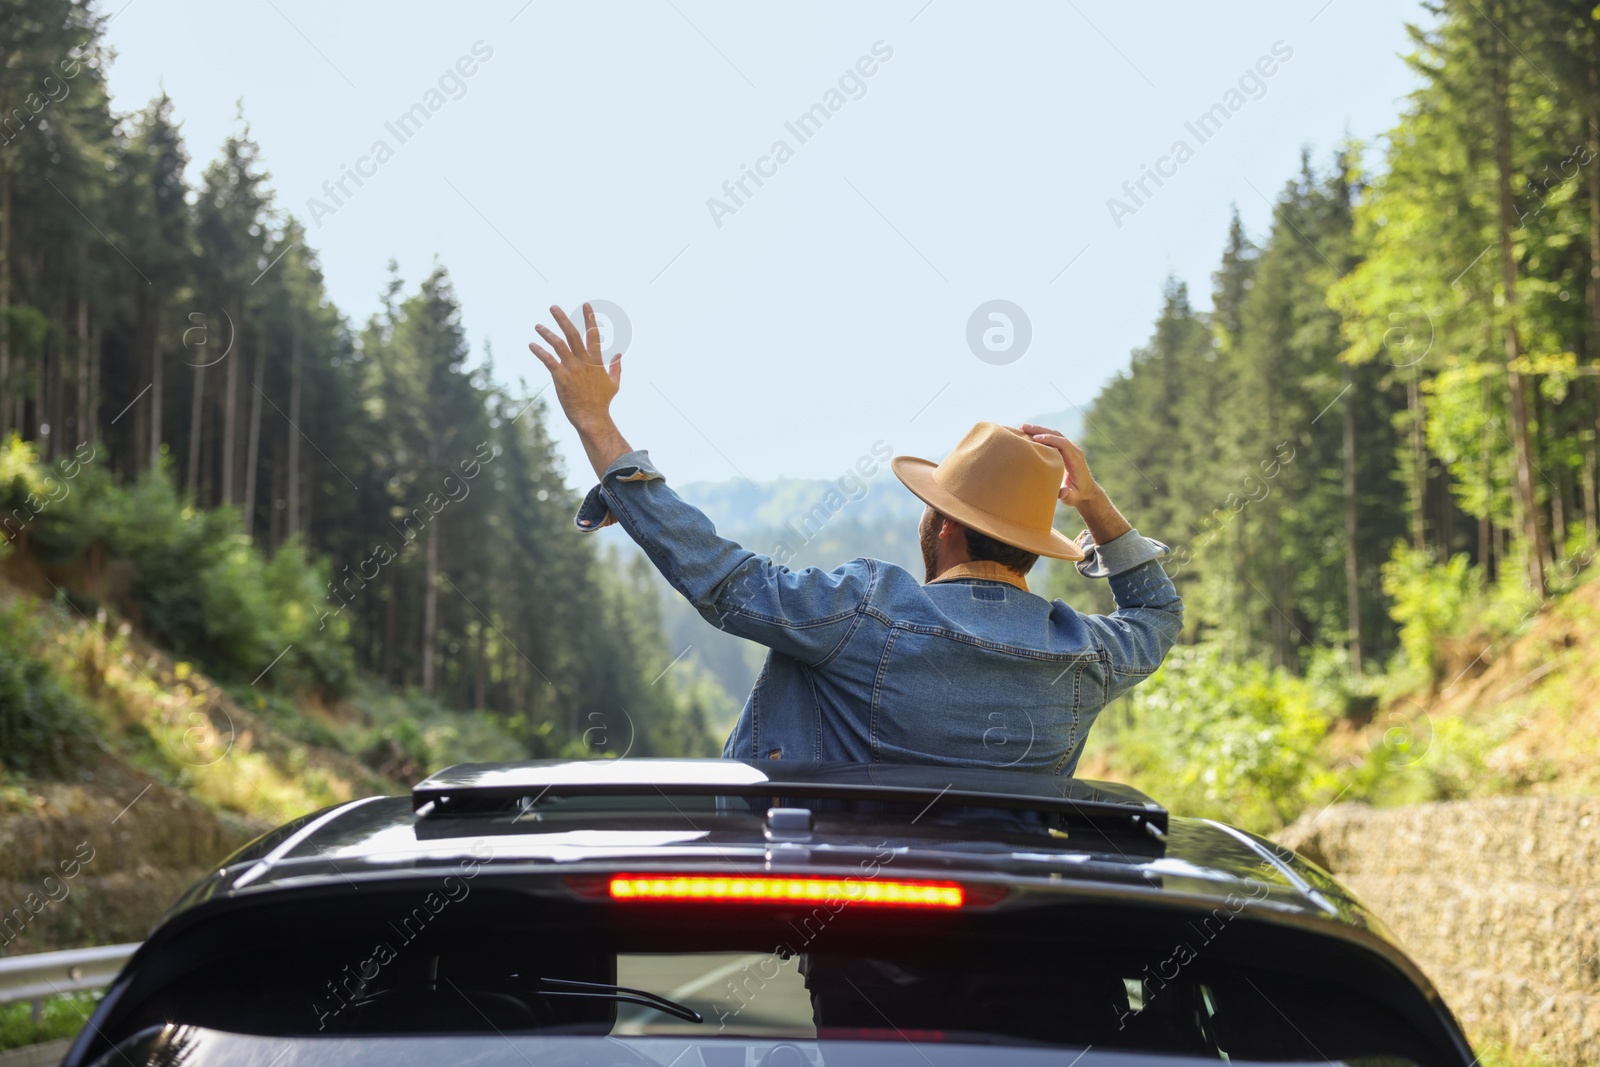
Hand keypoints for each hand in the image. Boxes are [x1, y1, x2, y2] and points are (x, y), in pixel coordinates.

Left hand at [529, 303, 619, 430]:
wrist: (592, 417)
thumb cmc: (602, 402)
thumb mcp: (614, 383)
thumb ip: (616, 367)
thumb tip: (619, 355)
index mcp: (596, 361)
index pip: (593, 334)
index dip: (589, 318)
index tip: (586, 305)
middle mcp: (584, 361)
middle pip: (572, 334)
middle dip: (562, 319)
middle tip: (553, 307)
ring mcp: (572, 369)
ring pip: (558, 344)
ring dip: (547, 333)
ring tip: (538, 326)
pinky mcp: (561, 378)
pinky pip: (548, 360)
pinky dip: (539, 351)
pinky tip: (532, 345)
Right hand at [1017, 423, 1103, 508]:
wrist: (1087, 490)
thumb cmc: (1078, 494)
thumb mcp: (1073, 497)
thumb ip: (1068, 495)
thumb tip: (1063, 491)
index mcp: (1076, 460)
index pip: (1063, 444)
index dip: (1050, 440)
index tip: (1035, 439)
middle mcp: (1074, 451)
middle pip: (1057, 435)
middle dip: (1040, 430)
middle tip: (1023, 427)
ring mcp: (1071, 448)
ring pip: (1055, 434)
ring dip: (1039, 430)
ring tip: (1022, 427)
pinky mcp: (1066, 449)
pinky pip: (1054, 438)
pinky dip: (1041, 434)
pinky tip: (1029, 434)